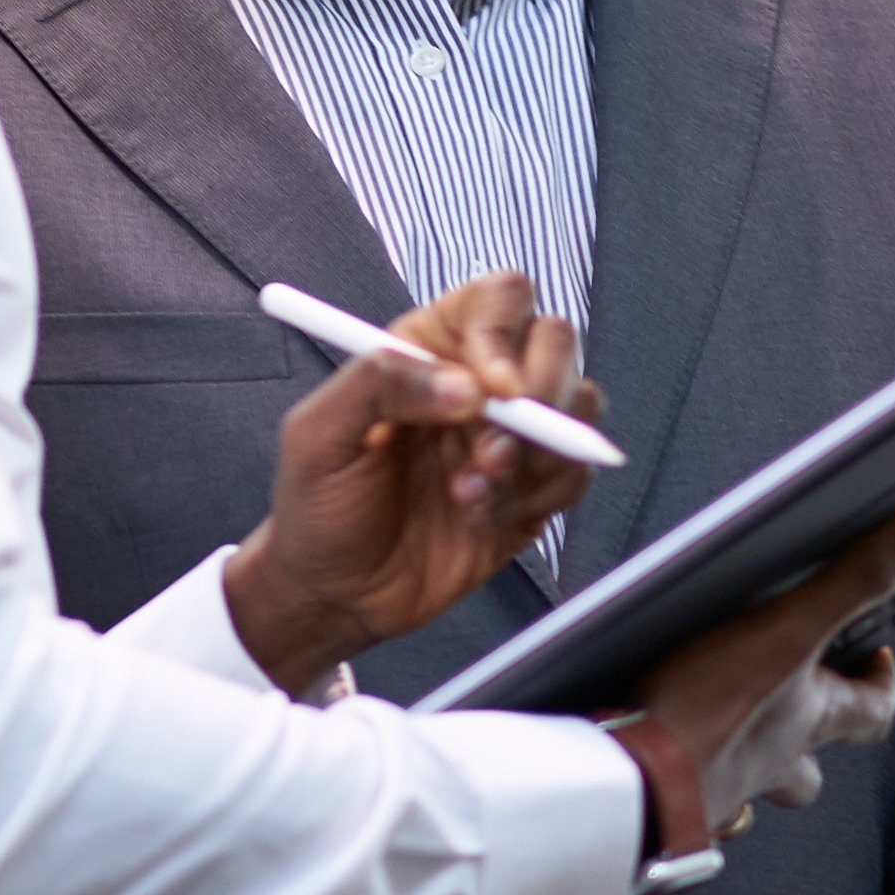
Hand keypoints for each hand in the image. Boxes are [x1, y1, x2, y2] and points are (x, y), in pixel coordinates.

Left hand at [223, 272, 603, 694]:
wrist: (337, 594)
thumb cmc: (317, 508)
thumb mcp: (319, 435)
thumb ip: (379, 384)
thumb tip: (463, 384)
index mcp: (425, 348)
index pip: (497, 299)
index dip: (505, 334)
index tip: (494, 390)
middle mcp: (477, 382)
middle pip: (555, 341)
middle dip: (538, 396)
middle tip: (490, 451)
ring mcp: (511, 436)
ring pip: (577, 406)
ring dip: (535, 454)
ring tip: (469, 492)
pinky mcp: (532, 490)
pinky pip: (575, 473)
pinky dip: (539, 496)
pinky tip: (482, 517)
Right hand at [624, 500, 894, 833]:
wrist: (631, 779)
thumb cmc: (708, 712)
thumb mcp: (789, 628)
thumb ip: (856, 578)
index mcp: (811, 720)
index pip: (872, 710)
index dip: (881, 682)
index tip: (875, 653)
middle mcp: (775, 758)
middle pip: (813, 767)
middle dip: (814, 740)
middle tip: (798, 703)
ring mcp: (725, 783)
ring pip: (755, 785)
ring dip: (752, 760)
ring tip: (726, 728)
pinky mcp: (673, 795)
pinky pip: (694, 794)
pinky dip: (690, 777)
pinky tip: (666, 753)